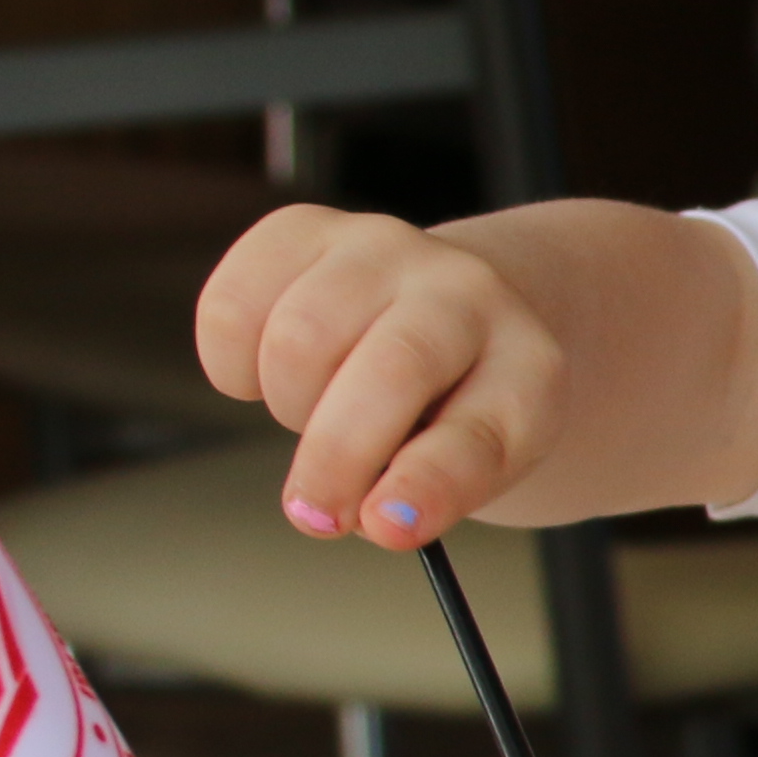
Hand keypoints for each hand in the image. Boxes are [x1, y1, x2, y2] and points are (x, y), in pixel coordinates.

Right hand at [196, 207, 565, 543]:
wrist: (455, 305)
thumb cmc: (457, 402)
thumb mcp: (475, 460)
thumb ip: (432, 493)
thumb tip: (372, 519)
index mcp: (525, 365)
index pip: (478, 431)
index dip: (428, 484)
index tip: (385, 528)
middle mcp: (464, 290)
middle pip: (389, 370)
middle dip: (336, 456)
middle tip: (316, 515)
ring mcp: (384, 246)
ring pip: (297, 339)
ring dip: (289, 404)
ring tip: (317, 412)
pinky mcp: (303, 228)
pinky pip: (232, 305)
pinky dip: (232, 363)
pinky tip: (269, 371)